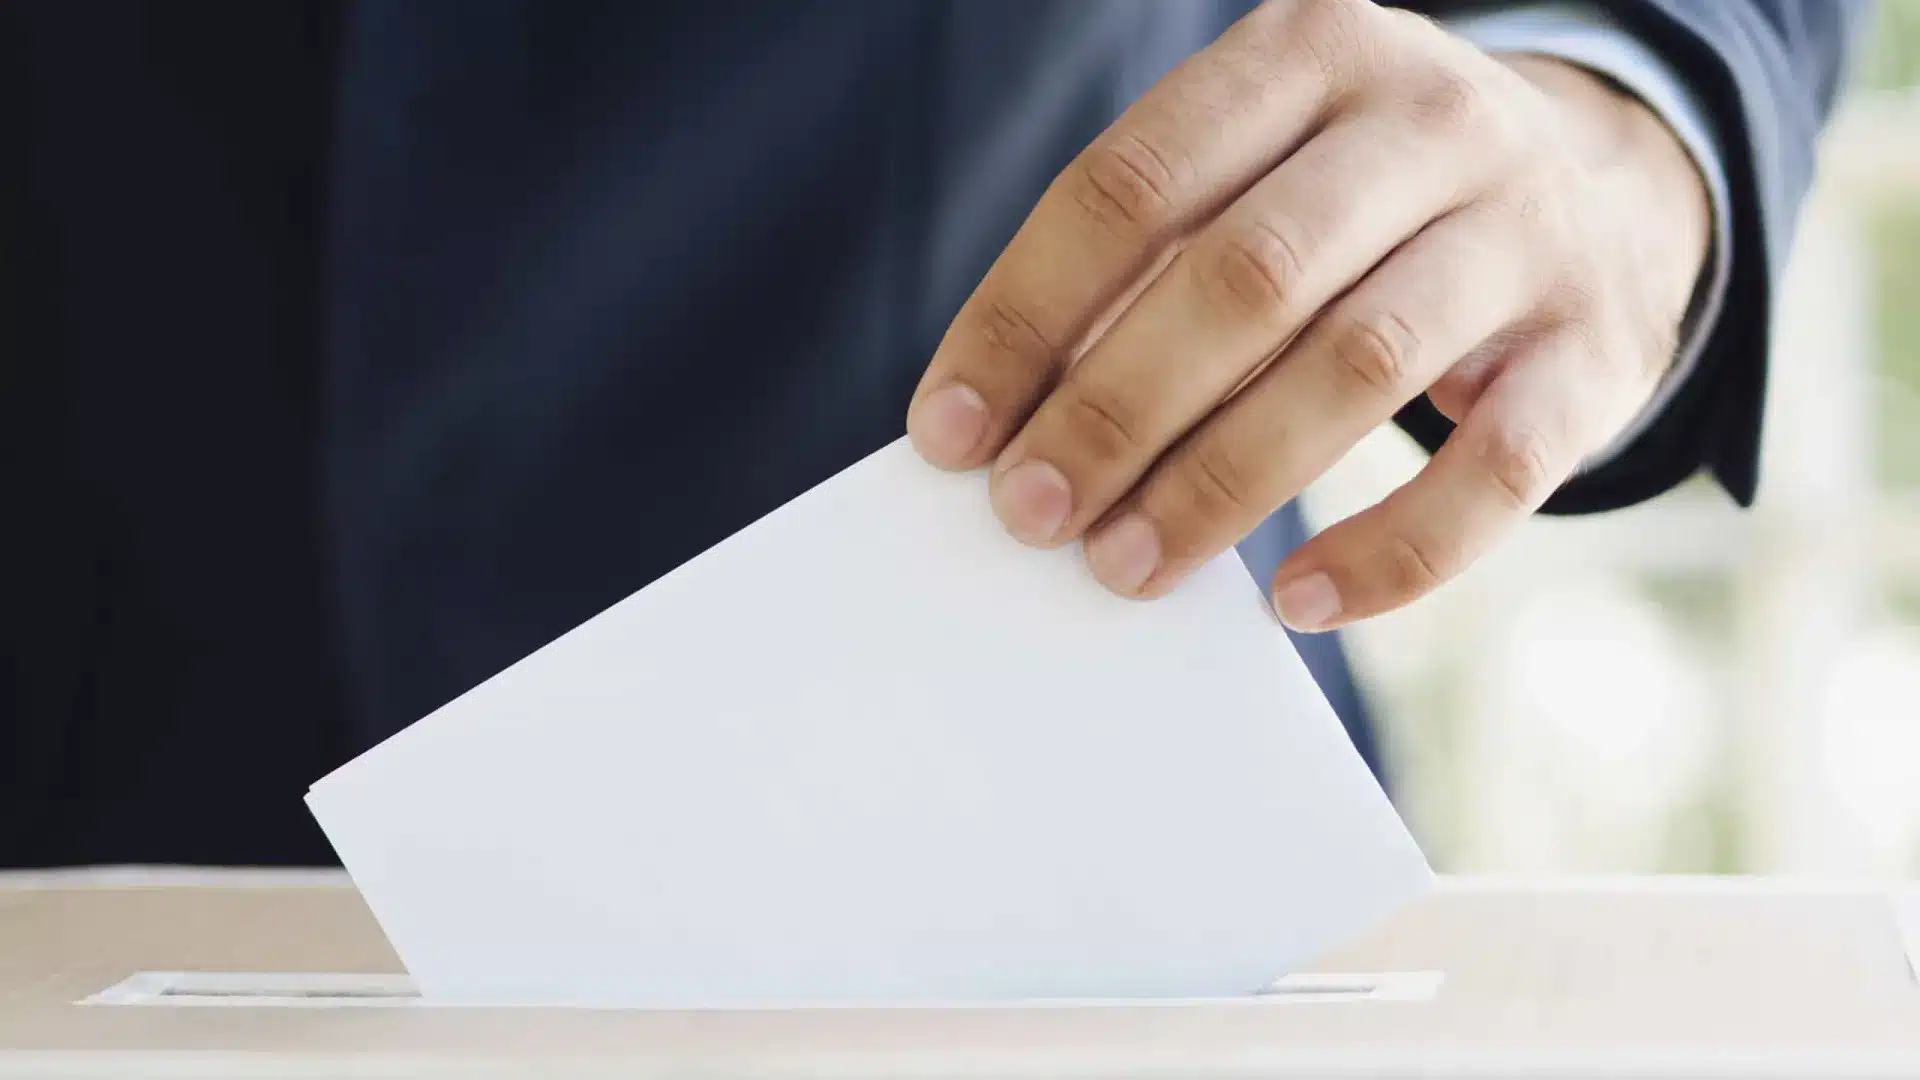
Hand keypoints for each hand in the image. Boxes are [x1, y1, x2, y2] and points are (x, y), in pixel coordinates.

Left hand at [905, 0, 1709, 630]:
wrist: (1606, 188)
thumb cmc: (1366, 204)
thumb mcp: (1262, 176)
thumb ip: (1151, 271)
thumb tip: (1015, 426)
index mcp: (1308, 50)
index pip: (1132, 185)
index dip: (1025, 316)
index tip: (952, 432)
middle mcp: (1428, 119)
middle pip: (1243, 277)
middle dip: (1115, 410)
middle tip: (1031, 513)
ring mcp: (1528, 230)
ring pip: (1356, 366)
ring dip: (1223, 483)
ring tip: (1126, 565)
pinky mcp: (1597, 349)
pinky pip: (1494, 472)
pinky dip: (1390, 551)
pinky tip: (1299, 602)